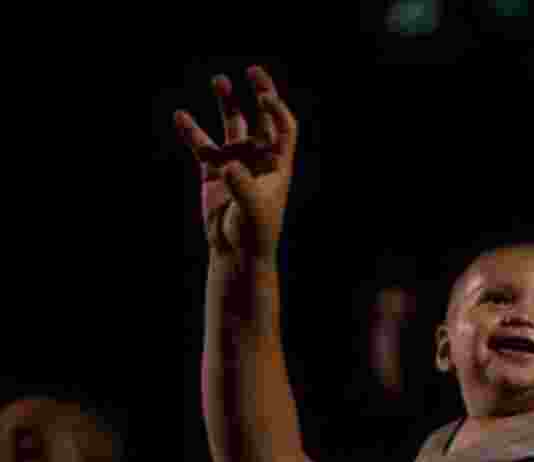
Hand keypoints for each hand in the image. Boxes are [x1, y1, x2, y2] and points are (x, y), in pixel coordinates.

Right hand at [174, 65, 297, 264]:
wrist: (236, 251)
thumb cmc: (254, 232)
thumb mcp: (253, 210)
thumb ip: (243, 186)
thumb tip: (229, 165)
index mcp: (278, 164)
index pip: (284, 128)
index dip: (277, 111)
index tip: (265, 99)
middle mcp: (259, 158)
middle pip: (262, 118)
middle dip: (261, 94)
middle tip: (253, 71)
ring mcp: (236, 161)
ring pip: (232, 125)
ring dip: (227, 103)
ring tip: (220, 80)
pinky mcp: (213, 170)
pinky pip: (202, 145)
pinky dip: (192, 131)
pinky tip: (182, 116)